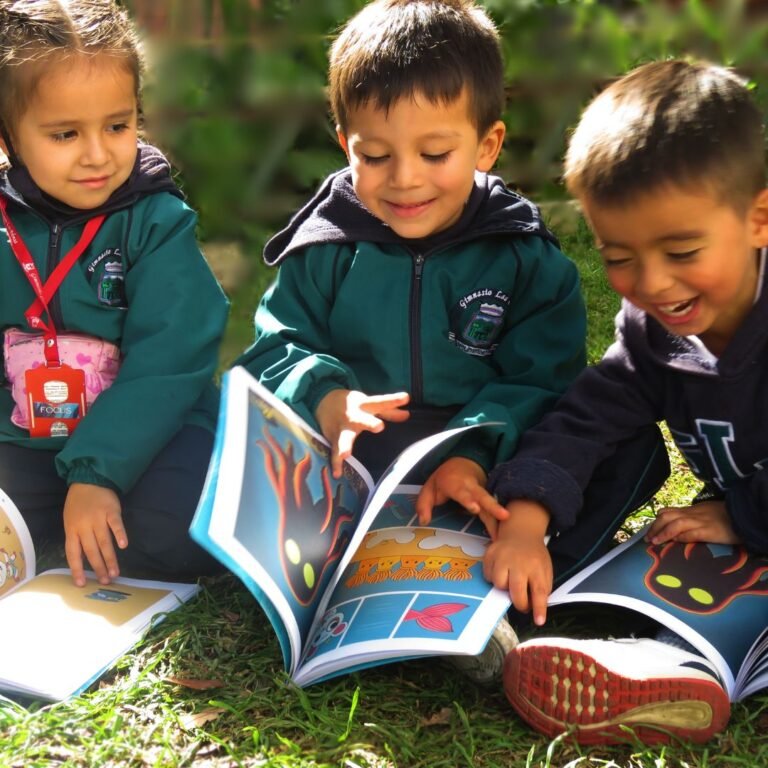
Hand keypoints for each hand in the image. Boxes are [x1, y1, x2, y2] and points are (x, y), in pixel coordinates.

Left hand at [63, 483, 127, 586]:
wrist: (88, 480)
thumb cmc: (79, 503)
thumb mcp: (71, 521)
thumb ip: (77, 538)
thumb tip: (83, 559)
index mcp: (71, 530)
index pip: (73, 553)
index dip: (77, 569)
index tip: (82, 583)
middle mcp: (83, 526)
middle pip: (91, 551)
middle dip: (98, 568)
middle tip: (105, 581)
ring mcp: (98, 518)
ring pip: (104, 542)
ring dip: (110, 559)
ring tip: (115, 573)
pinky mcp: (111, 510)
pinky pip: (116, 525)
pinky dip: (120, 535)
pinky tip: (124, 546)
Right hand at [316, 389, 409, 477]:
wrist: (323, 399)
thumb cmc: (353, 404)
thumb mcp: (369, 403)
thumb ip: (388, 410)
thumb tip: (408, 415)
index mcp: (365, 405)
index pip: (381, 402)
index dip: (393, 400)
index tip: (406, 398)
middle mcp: (354, 416)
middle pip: (361, 419)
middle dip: (369, 423)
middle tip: (379, 426)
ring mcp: (342, 428)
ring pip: (344, 436)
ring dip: (345, 445)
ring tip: (346, 454)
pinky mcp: (333, 437)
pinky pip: (334, 451)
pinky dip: (335, 463)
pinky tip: (337, 473)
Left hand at [415, 456, 508, 528]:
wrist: (464, 462)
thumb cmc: (444, 479)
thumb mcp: (429, 488)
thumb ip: (424, 504)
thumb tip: (424, 521)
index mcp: (455, 483)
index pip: (462, 492)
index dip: (468, 500)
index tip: (475, 508)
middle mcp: (472, 487)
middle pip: (483, 496)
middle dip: (493, 506)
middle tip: (504, 516)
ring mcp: (482, 491)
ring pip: (492, 503)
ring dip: (499, 516)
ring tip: (505, 531)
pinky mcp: (490, 497)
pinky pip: (494, 508)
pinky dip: (500, 520)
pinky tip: (505, 533)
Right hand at [482, 500, 551, 624]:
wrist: (521, 532)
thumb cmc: (534, 556)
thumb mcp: (545, 570)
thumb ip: (541, 588)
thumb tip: (535, 610)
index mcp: (537, 567)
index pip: (539, 591)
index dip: (539, 608)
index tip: (539, 621)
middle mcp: (519, 562)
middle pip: (516, 591)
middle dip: (519, 603)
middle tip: (522, 604)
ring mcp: (502, 556)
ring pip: (498, 584)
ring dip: (504, 588)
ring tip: (509, 581)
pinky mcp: (490, 553)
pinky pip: (487, 575)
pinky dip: (493, 578)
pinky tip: (500, 571)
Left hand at [645, 500, 740, 546]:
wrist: (744, 515)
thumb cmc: (727, 516)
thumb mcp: (707, 512)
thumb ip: (694, 518)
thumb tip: (680, 529)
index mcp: (692, 510)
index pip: (669, 512)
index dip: (657, 521)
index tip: (650, 530)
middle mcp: (693, 514)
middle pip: (667, 516)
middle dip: (655, 527)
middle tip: (647, 538)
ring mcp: (701, 522)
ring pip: (676, 523)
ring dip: (663, 533)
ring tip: (655, 542)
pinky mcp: (710, 531)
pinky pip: (692, 533)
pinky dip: (681, 537)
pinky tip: (673, 542)